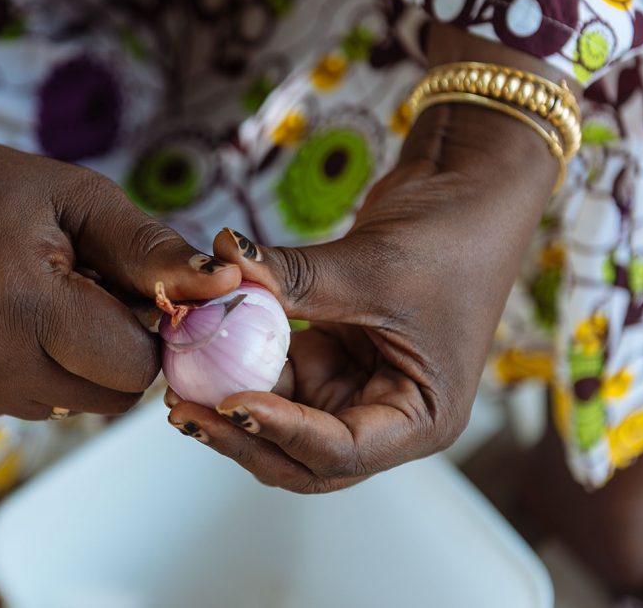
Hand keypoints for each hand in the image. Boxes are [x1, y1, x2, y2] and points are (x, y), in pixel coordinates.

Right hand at [0, 136, 240, 418]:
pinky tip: (17, 320)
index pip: (134, 365)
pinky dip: (43, 369)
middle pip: (111, 397)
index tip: (137, 289)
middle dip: (121, 350)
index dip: (152, 330)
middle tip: (95, 291)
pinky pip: (35, 401)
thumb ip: (153, 253)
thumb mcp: (82, 199)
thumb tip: (225, 288)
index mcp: (21, 305)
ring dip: (81, 362)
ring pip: (75, 404)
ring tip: (48, 299)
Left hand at [165, 102, 557, 491]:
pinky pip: (278, 368)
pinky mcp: (331, 353)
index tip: (229, 402)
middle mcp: (386, 413)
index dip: (282, 432)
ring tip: (178, 380)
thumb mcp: (370, 266)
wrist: (463, 189)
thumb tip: (220, 264)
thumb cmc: (450, 237)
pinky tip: (203, 343)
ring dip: (233, 400)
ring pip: (282, 416)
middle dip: (242, 434)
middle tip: (184, 410)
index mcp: (420, 417)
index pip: (341, 450)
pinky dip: (242, 358)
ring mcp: (355, 384)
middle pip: (303, 453)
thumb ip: (293, 279)